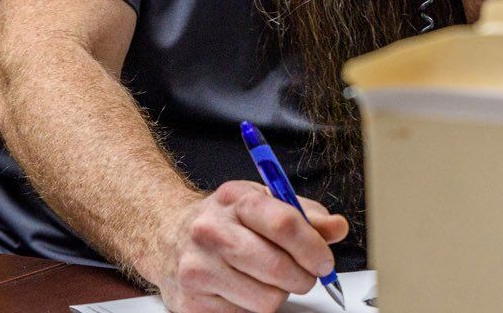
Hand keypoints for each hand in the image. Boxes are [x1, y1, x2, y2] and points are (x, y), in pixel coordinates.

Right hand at [150, 181, 348, 312]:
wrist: (166, 236)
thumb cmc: (222, 219)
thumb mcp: (261, 201)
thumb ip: (304, 214)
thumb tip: (336, 228)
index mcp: (235, 201)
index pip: (284, 223)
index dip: (313, 247)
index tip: (324, 260)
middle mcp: (211, 232)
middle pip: (277, 267)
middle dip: (302, 277)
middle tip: (304, 275)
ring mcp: (198, 269)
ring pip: (266, 300)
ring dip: (278, 294)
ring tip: (267, 279)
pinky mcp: (191, 303)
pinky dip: (252, 307)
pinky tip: (243, 289)